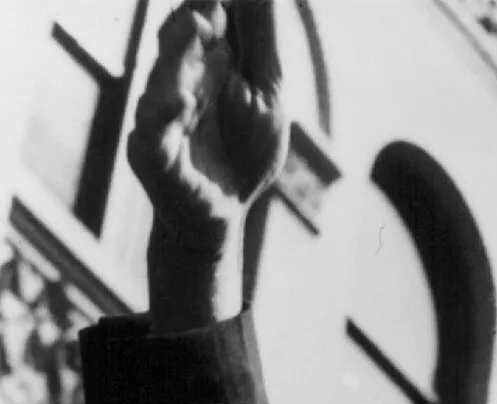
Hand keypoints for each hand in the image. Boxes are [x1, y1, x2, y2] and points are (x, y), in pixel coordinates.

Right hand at [129, 1, 286, 254]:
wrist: (223, 214)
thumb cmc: (244, 150)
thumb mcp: (267, 92)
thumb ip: (260, 42)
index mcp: (203, 58)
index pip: (201, 14)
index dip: (214, 4)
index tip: (229, 2)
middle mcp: (175, 77)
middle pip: (178, 35)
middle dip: (196, 15)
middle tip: (216, 6)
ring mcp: (160, 114)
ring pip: (163, 76)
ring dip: (180, 50)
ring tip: (200, 25)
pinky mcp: (153, 154)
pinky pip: (154, 131)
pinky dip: (165, 114)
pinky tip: (184, 101)